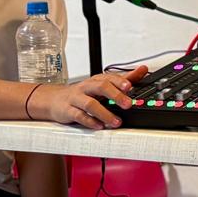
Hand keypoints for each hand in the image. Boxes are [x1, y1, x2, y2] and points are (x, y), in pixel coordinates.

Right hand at [34, 65, 148, 128]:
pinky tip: (99, 126)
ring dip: (105, 114)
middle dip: (115, 95)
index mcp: (96, 80)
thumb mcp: (102, 84)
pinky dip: (90, 121)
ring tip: (116, 122)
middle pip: (101, 87)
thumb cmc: (82, 92)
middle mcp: (87, 87)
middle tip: (128, 104)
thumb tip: (142, 70)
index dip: (120, 81)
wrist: (55, 99)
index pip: (109, 77)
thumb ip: (124, 79)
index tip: (130, 86)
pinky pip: (79, 116)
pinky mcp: (68, 111)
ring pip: (90, 104)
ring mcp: (76, 99)